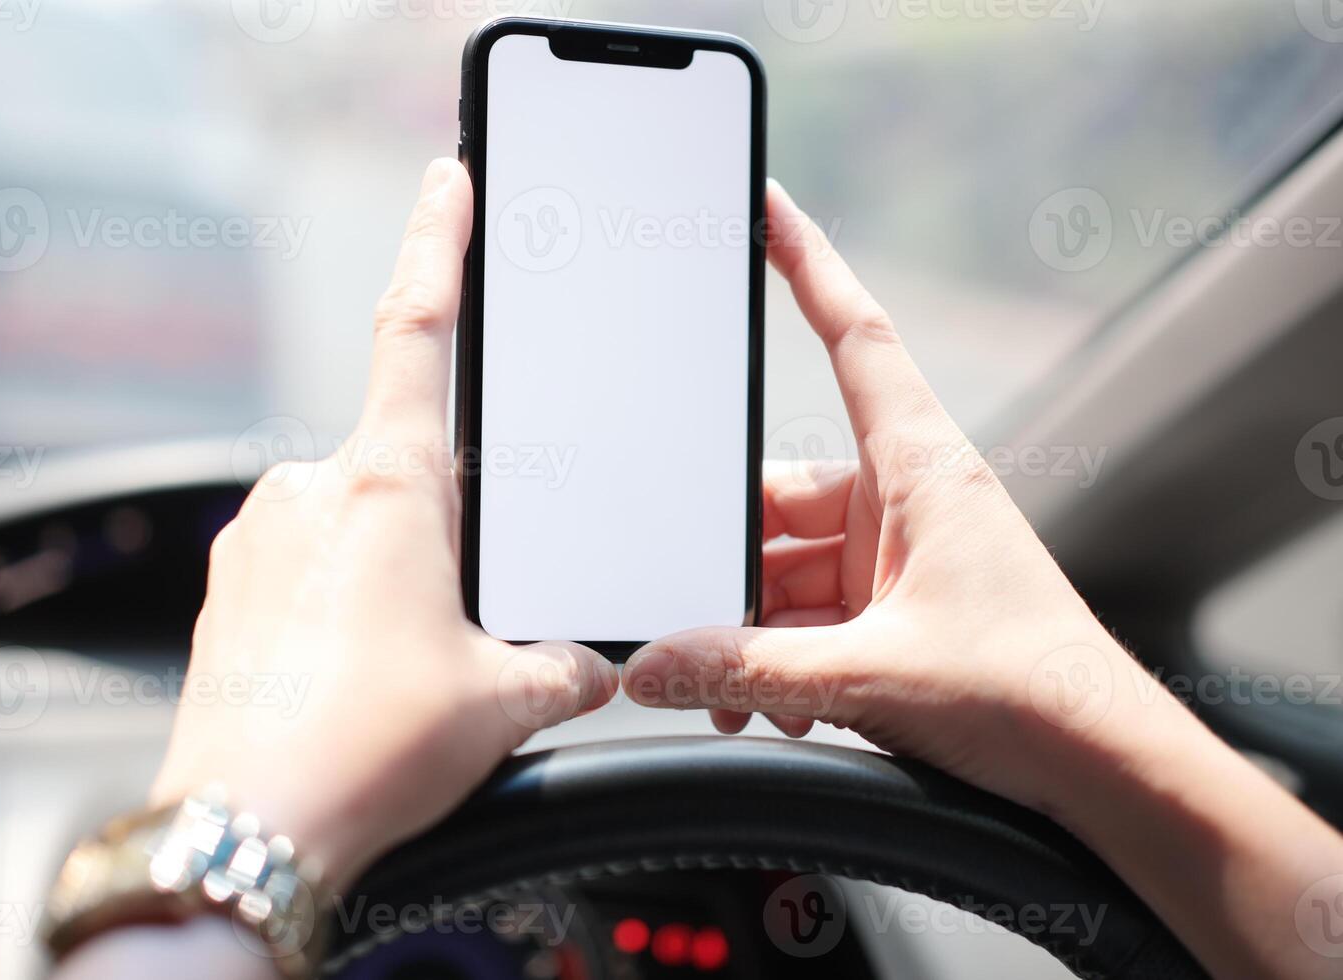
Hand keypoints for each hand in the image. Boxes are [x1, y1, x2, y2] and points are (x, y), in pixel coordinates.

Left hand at [149, 158, 617, 889]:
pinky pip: (302, 568)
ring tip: (404, 672)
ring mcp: (257, 538)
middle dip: (446, 529)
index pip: (419, 329)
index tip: (448, 184)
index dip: (440, 244)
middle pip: (404, 466)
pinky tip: (356, 678)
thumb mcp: (501, 703)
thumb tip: (596, 664)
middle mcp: (311, 492)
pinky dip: (338, 605)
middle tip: (457, 625)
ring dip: (391, 576)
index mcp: (389, 487)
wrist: (246, 828)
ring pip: (352, 526)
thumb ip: (564, 666)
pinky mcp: (227, 589)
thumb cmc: (362, 752)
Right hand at [625, 178, 1168, 816]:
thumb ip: (752, 670)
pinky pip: (808, 615)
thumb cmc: (1035, 692)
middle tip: (684, 619)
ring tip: (728, 690)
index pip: (853, 340)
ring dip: (748, 628)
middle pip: (780, 493)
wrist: (1105, 770)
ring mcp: (898, 560)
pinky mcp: (894, 614)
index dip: (807, 266)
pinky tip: (769, 705)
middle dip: (727, 562)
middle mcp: (906, 501)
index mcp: (921, 469)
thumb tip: (656, 666)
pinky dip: (777, 656)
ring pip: (787, 568)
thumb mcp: (874, 676)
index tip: (765, 208)